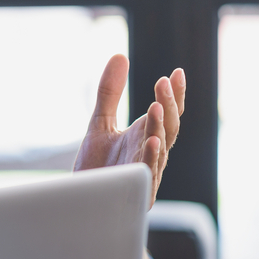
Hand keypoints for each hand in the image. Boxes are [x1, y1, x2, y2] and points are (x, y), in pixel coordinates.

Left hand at [73, 54, 184, 207]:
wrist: (81, 203)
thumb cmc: (97, 166)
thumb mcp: (100, 123)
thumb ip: (110, 92)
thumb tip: (119, 55)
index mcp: (146, 135)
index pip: (168, 112)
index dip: (175, 94)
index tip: (177, 72)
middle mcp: (151, 152)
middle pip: (170, 126)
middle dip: (169, 104)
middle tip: (163, 82)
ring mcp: (145, 172)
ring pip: (160, 148)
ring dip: (160, 127)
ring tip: (157, 106)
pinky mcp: (136, 190)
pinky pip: (147, 173)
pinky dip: (151, 158)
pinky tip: (151, 142)